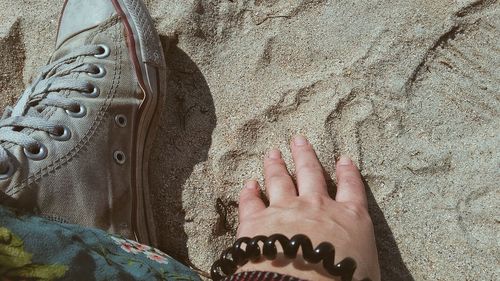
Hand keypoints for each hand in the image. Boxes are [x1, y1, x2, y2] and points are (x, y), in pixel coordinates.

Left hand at [236, 136, 379, 280]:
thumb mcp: (366, 267)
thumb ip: (359, 253)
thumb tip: (358, 261)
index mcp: (349, 218)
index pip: (351, 188)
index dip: (347, 172)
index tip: (343, 159)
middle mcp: (317, 206)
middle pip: (311, 173)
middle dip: (305, 155)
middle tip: (298, 139)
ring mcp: (285, 210)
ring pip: (280, 180)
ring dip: (276, 165)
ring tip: (273, 153)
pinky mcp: (257, 222)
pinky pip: (251, 202)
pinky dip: (249, 193)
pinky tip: (248, 185)